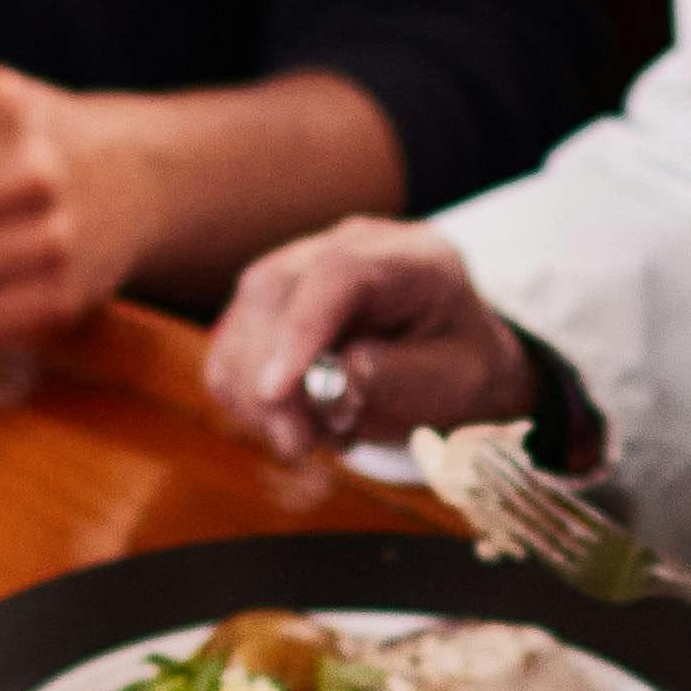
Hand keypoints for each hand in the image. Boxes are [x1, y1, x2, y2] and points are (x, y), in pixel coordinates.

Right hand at [203, 220, 520, 448]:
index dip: (301, 329)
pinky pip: (230, 348)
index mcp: (411, 256)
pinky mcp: (270, 302)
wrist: (450, 357)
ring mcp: (302, 267)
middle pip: (276, 293)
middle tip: (300, 444)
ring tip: (310, 437)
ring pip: (243, 319)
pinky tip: (289, 421)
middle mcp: (348, 246)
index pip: (339, 274)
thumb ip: (406, 375)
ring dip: (256, 396)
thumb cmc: (459, 367)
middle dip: (273, 382)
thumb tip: (342, 375)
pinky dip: (243, 396)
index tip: (276, 391)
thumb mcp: (459, 380)